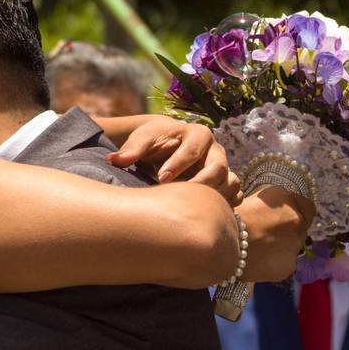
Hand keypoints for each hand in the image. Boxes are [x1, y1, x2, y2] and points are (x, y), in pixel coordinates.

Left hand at [108, 117, 241, 205]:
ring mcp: (223, 167)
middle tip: (178, 197)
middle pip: (219, 168)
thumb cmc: (153, 141)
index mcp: (198, 134)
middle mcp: (215, 150)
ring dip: (214, 197)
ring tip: (191, 209)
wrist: (166, 144)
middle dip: (200, 184)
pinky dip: (224, 205)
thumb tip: (114, 160)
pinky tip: (205, 215)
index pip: (193, 151)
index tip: (161, 179)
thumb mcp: (142, 140)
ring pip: (231, 183)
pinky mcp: (225, 183)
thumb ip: (131, 149)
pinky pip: (235, 196)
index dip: (178, 165)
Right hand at [235, 185, 315, 281]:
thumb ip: (274, 202)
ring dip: (282, 243)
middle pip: (302, 226)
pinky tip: (259, 258)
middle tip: (268, 231)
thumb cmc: (229, 215)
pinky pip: (285, 261)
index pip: (307, 206)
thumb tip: (280, 209)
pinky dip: (275, 259)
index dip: (297, 210)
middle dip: (289, 227)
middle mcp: (297, 220)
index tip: (284, 215)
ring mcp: (295, 245)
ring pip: (294, 244)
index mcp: (287, 198)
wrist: (219, 241)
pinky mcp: (288, 265)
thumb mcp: (254, 197)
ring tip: (260, 245)